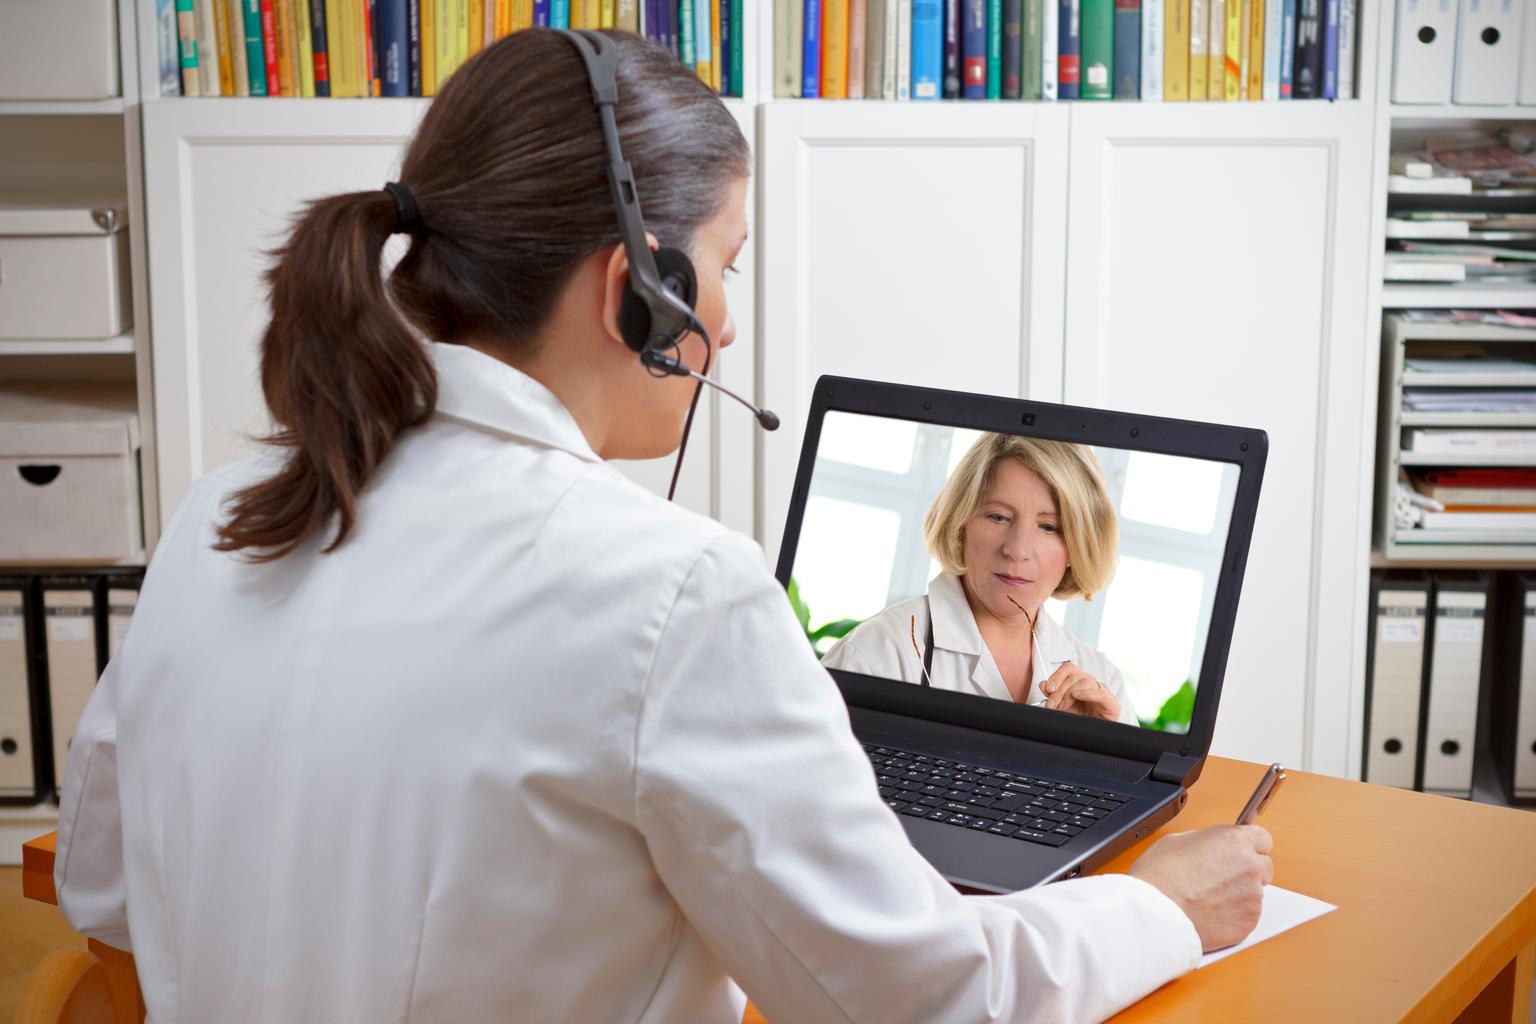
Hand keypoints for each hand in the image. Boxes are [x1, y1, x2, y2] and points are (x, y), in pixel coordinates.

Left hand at [1040, 662, 1119, 720]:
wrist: (1095, 736)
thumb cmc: (1081, 719)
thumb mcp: (1062, 707)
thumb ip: (1053, 695)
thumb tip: (1043, 684)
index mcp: (1080, 682)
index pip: (1068, 668)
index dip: (1056, 676)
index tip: (1047, 689)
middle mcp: (1091, 684)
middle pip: (1074, 676)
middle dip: (1060, 690)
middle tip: (1052, 704)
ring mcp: (1102, 692)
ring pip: (1085, 681)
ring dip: (1069, 694)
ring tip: (1063, 707)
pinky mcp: (1111, 703)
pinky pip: (1100, 693)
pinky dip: (1086, 692)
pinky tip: (1077, 696)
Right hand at [1128, 824, 1273, 952]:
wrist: (1154, 913)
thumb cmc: (1160, 876)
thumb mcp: (1178, 840)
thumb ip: (1207, 841)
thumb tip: (1213, 846)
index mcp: (1234, 841)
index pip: (1262, 838)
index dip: (1249, 845)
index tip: (1241, 851)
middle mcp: (1250, 867)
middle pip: (1263, 866)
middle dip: (1247, 870)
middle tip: (1222, 877)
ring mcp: (1252, 898)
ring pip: (1255, 893)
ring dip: (1240, 894)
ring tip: (1209, 898)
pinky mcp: (1248, 923)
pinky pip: (1248, 915)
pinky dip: (1234, 915)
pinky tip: (1211, 913)